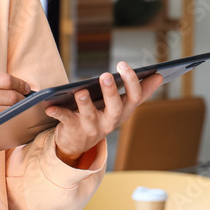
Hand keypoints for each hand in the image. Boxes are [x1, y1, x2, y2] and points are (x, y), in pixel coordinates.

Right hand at [0, 73, 32, 150]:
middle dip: (23, 98)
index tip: (26, 87)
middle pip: (11, 95)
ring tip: (21, 111)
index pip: (5, 80)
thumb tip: (9, 87)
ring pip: (10, 110)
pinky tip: (13, 121)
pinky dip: (11, 122)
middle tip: (26, 100)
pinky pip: (3, 123)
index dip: (20, 83)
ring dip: (19, 111)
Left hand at [45, 62, 162, 166]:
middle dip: (111, 92)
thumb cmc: (102, 117)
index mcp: (123, 112)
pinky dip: (57, 113)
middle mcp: (109, 121)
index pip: (134, 98)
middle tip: (106, 75)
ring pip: (90, 115)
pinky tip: (49, 106)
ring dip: (85, 103)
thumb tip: (160, 76)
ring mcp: (91, 127)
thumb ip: (139, 92)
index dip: (132, 82)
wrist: (78, 144)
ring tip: (81, 91)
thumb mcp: (121, 106)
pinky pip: (65, 120)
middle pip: (115, 108)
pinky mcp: (72, 129)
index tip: (126, 65)